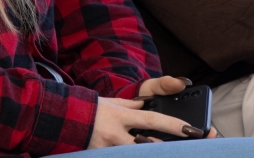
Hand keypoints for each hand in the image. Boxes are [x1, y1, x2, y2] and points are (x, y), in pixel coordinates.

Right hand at [87, 77, 216, 147]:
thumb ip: (129, 105)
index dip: (172, 125)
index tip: (190, 129)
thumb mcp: (109, 102)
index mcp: (120, 115)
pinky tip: (136, 153)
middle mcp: (116, 133)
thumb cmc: (88, 109)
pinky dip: (131, 155)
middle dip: (167, 149)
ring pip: (136, 154)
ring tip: (168, 152)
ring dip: (149, 152)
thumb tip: (145, 104)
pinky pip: (120, 157)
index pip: (151, 119)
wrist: (62, 119)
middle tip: (187, 149)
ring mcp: (109, 148)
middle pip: (148, 144)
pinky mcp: (101, 156)